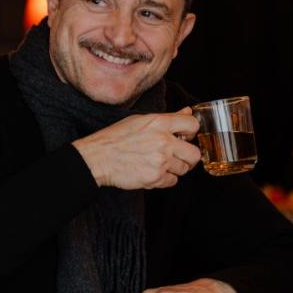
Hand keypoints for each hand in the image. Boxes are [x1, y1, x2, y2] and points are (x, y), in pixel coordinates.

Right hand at [73, 108, 201, 189]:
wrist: (97, 158)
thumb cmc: (116, 138)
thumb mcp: (141, 120)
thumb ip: (168, 118)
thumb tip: (188, 112)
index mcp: (159, 123)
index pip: (193, 124)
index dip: (191, 132)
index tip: (185, 137)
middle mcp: (163, 141)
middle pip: (195, 153)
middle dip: (188, 156)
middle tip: (178, 156)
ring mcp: (160, 161)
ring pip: (184, 169)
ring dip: (175, 168)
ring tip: (159, 163)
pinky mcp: (155, 178)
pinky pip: (172, 181)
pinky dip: (165, 179)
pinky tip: (153, 171)